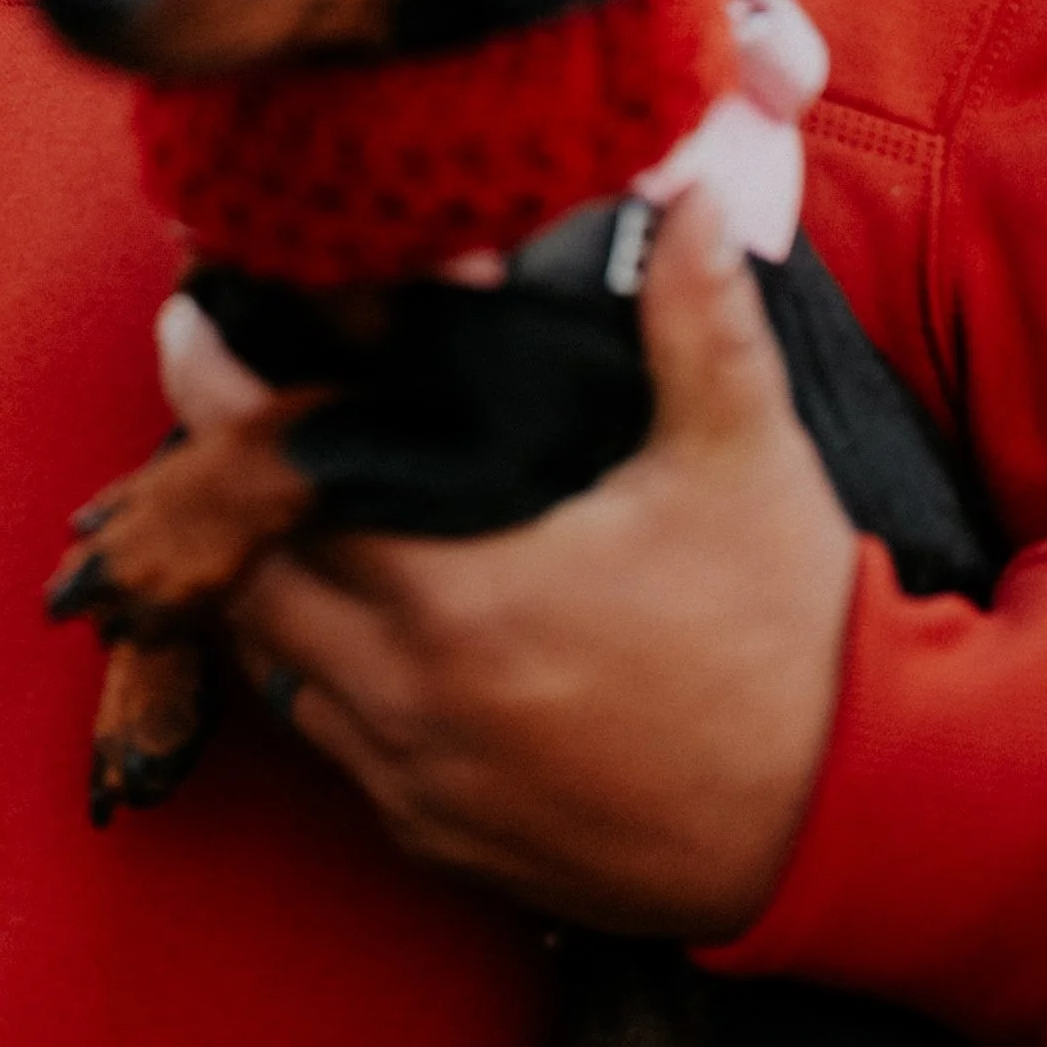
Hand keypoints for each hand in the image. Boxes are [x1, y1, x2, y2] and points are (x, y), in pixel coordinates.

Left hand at [225, 187, 859, 938]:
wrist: (856, 820)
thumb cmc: (792, 636)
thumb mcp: (745, 458)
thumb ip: (697, 321)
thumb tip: (687, 200)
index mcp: (458, 600)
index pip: (280, 489)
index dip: (218, 400)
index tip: (190, 328)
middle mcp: (414, 703)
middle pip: (247, 586)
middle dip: (226, 501)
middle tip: (232, 419)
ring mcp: (425, 788)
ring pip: (282, 676)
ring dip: (273, 596)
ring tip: (293, 514)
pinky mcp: (451, 847)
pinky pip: (342, 756)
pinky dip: (332, 686)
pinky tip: (369, 628)